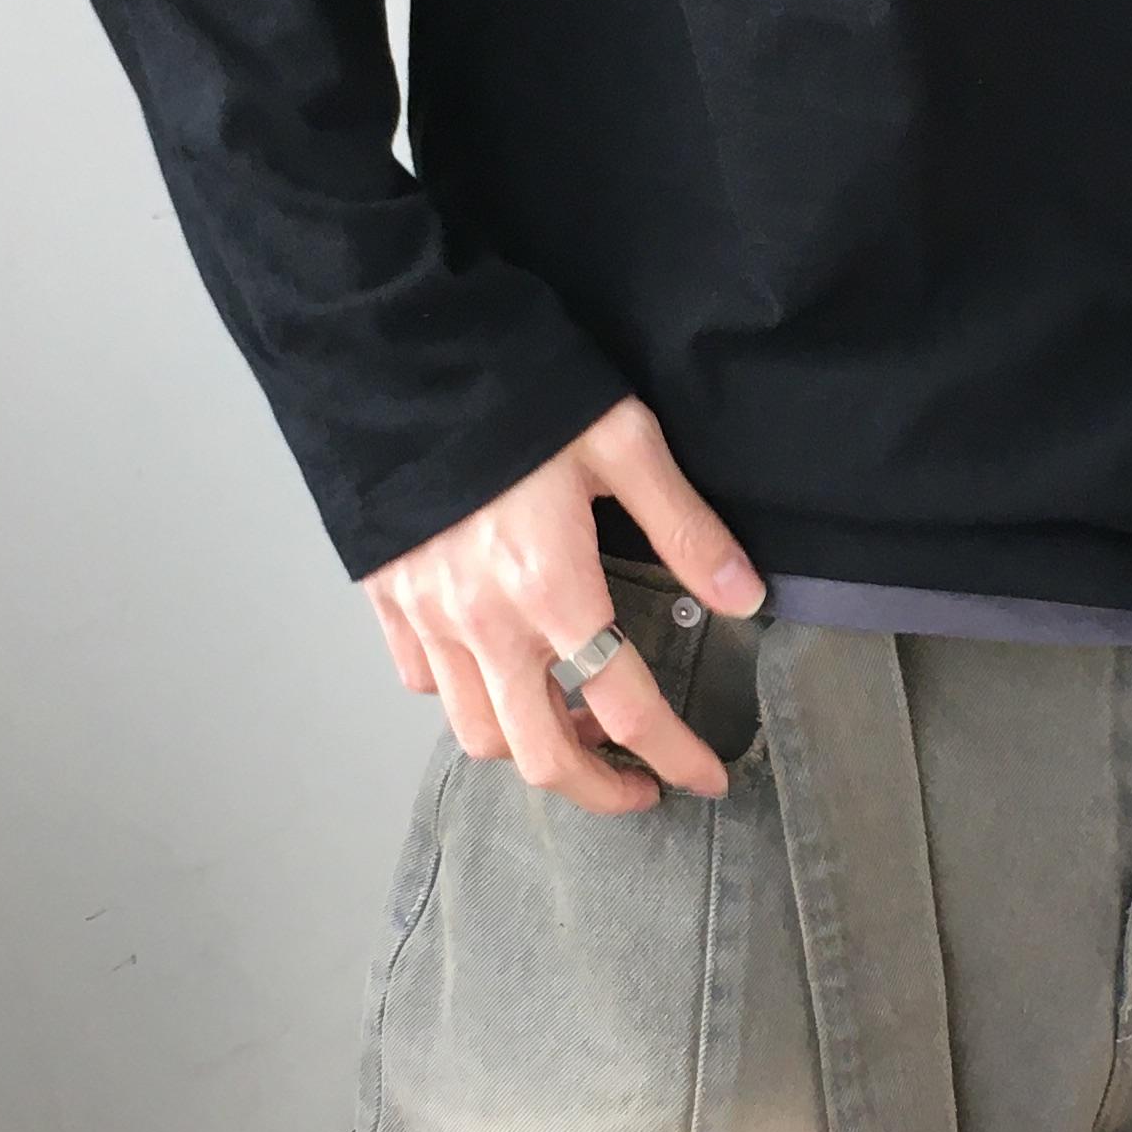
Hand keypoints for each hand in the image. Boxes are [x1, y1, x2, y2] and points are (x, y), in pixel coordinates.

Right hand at [360, 398, 765, 814]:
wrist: (392, 344)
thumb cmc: (512, 384)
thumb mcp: (622, 440)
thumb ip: (684, 527)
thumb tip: (744, 596)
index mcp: (552, 586)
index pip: (629, 709)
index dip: (677, 757)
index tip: (706, 777)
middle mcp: (484, 621)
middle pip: (540, 755)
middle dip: (597, 788)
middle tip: (639, 784)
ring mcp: (426, 616)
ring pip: (475, 733)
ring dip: (530, 745)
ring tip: (573, 719)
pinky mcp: (387, 597)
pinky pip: (423, 682)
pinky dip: (466, 696)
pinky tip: (501, 666)